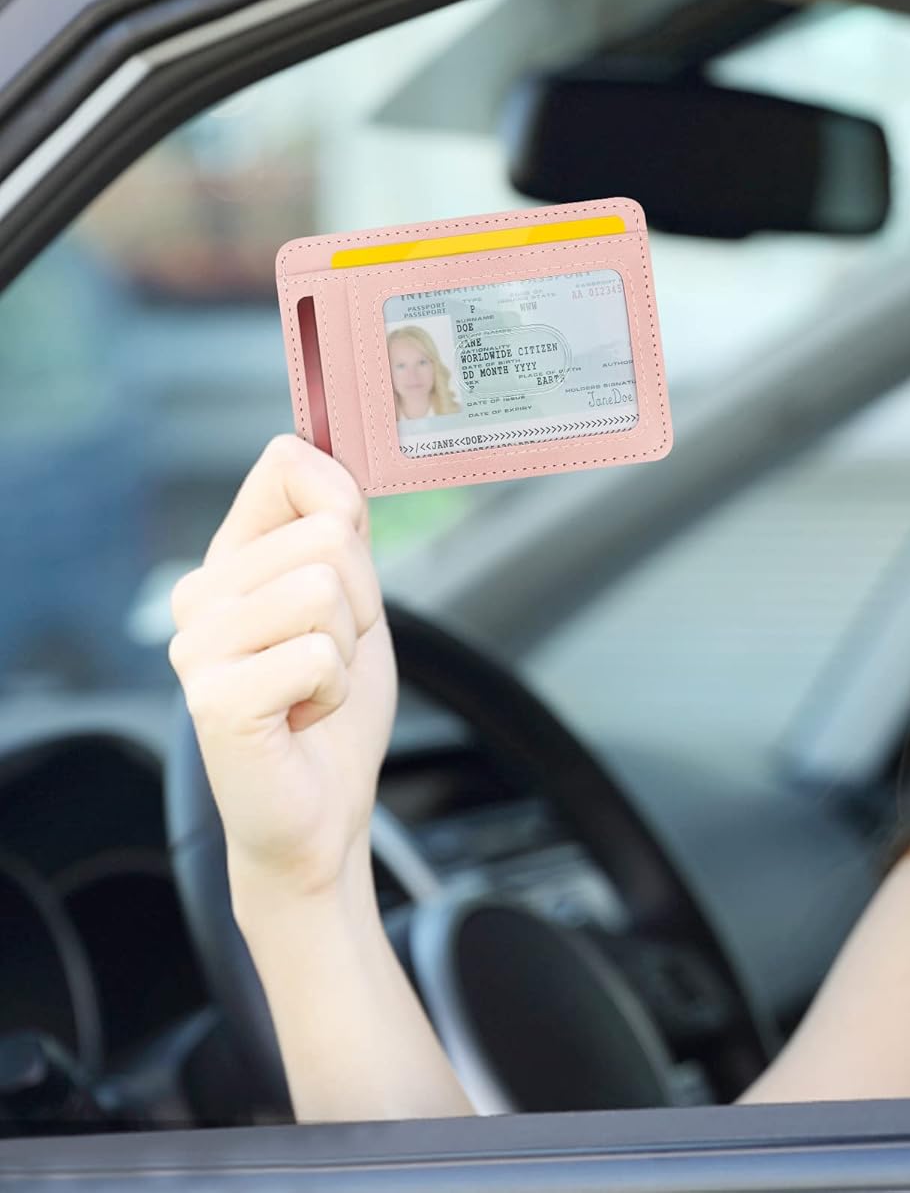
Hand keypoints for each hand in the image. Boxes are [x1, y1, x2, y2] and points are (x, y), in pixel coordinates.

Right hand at [168, 434, 396, 903]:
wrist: (323, 808)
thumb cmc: (334, 705)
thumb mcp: (353, 597)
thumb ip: (337, 527)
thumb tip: (317, 448)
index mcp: (231, 559)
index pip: (287, 463)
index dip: (343, 505)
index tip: (349, 568)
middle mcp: (200, 594)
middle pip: (329, 535)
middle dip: (363, 601)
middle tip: (331, 655)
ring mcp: (199, 645)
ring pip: (326, 589)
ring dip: (349, 647)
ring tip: (314, 686)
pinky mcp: (216, 697)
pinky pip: (320, 653)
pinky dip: (334, 691)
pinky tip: (301, 718)